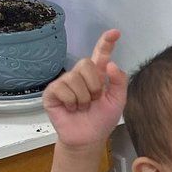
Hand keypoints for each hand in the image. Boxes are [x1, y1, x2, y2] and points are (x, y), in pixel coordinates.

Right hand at [43, 29, 127, 148]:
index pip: (101, 54)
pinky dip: (71, 101)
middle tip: (94, 100)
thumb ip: (119, 82)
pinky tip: (71, 109)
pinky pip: (63, 88)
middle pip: (86, 64)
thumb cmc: (102, 119)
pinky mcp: (52, 92)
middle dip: (94, 85)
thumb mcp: (117, 101)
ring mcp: (65, 82)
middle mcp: (80, 75)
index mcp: (98, 75)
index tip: (115, 32)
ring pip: (75, 78)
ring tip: (82, 107)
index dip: (106, 42)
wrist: (88, 138)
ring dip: (83, 98)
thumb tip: (111, 63)